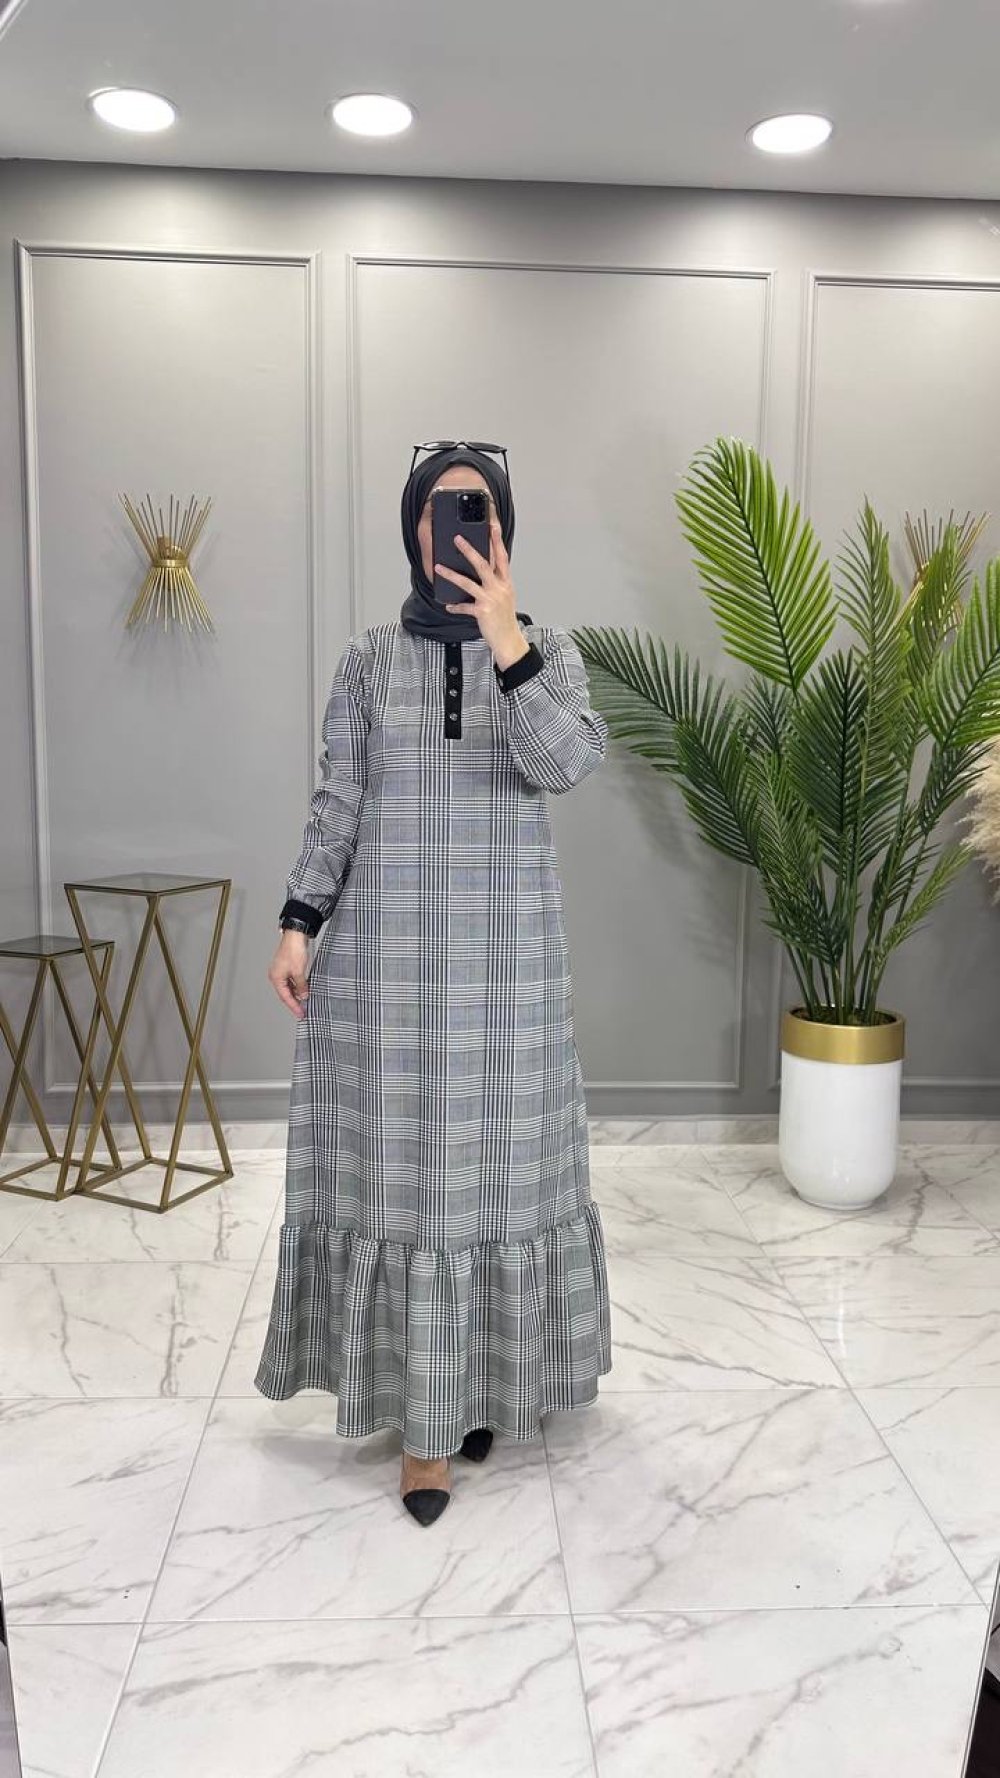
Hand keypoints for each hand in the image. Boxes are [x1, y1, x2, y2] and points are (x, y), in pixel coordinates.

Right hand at [268, 930, 310, 1017]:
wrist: (296, 934)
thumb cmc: (293, 950)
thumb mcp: (299, 971)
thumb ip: (301, 986)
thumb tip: (303, 995)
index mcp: (276, 978)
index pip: (285, 997)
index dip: (294, 1007)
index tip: (300, 1014)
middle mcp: (276, 975)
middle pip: (286, 993)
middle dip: (294, 1002)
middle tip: (302, 1011)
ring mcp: (281, 971)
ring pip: (289, 987)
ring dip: (297, 994)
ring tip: (305, 1002)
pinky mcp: (287, 966)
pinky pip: (291, 980)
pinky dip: (297, 986)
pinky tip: (304, 989)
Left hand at [434, 519, 524, 658]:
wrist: (509, 639)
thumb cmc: (505, 618)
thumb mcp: (505, 596)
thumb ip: (496, 582)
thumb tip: (483, 570)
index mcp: (506, 582)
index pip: (502, 556)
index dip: (497, 540)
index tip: (492, 525)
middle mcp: (499, 588)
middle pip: (483, 564)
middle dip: (469, 550)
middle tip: (457, 538)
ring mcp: (490, 599)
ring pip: (468, 582)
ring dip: (451, 574)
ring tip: (439, 567)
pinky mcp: (482, 611)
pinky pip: (464, 606)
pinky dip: (455, 606)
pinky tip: (448, 605)